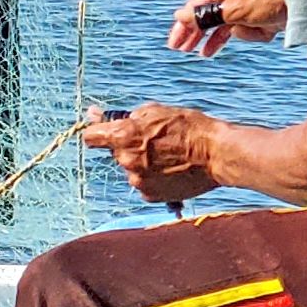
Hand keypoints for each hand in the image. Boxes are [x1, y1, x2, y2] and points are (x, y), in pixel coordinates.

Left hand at [80, 104, 220, 205]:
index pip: (90, 137)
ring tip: (168, 155)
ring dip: (142, 162)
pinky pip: (143, 183)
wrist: (216, 154)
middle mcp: (126, 161)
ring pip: (131, 169)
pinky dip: (152, 177)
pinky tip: (171, 169)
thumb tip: (94, 115)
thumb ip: (123, 116)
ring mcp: (138, 181)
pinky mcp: (149, 195)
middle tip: (154, 140)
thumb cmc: (188, 127)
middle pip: (116, 153)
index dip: (97, 131)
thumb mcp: (155, 111)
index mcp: (124, 137)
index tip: (103, 130)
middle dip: (128, 146)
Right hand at [167, 0, 285, 56]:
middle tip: (181, 49)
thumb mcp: (232, 9)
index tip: (174, 42)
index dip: (183, 25)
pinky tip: (260, 33)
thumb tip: (179, 16)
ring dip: (216, 39)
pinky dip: (251, 35)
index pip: (196, 8)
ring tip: (203, 54)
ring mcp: (248, 7)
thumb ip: (206, 15)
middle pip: (208, 17)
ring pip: (226, 26)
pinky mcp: (261, 17)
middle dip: (196, 34)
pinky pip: (248, 30)